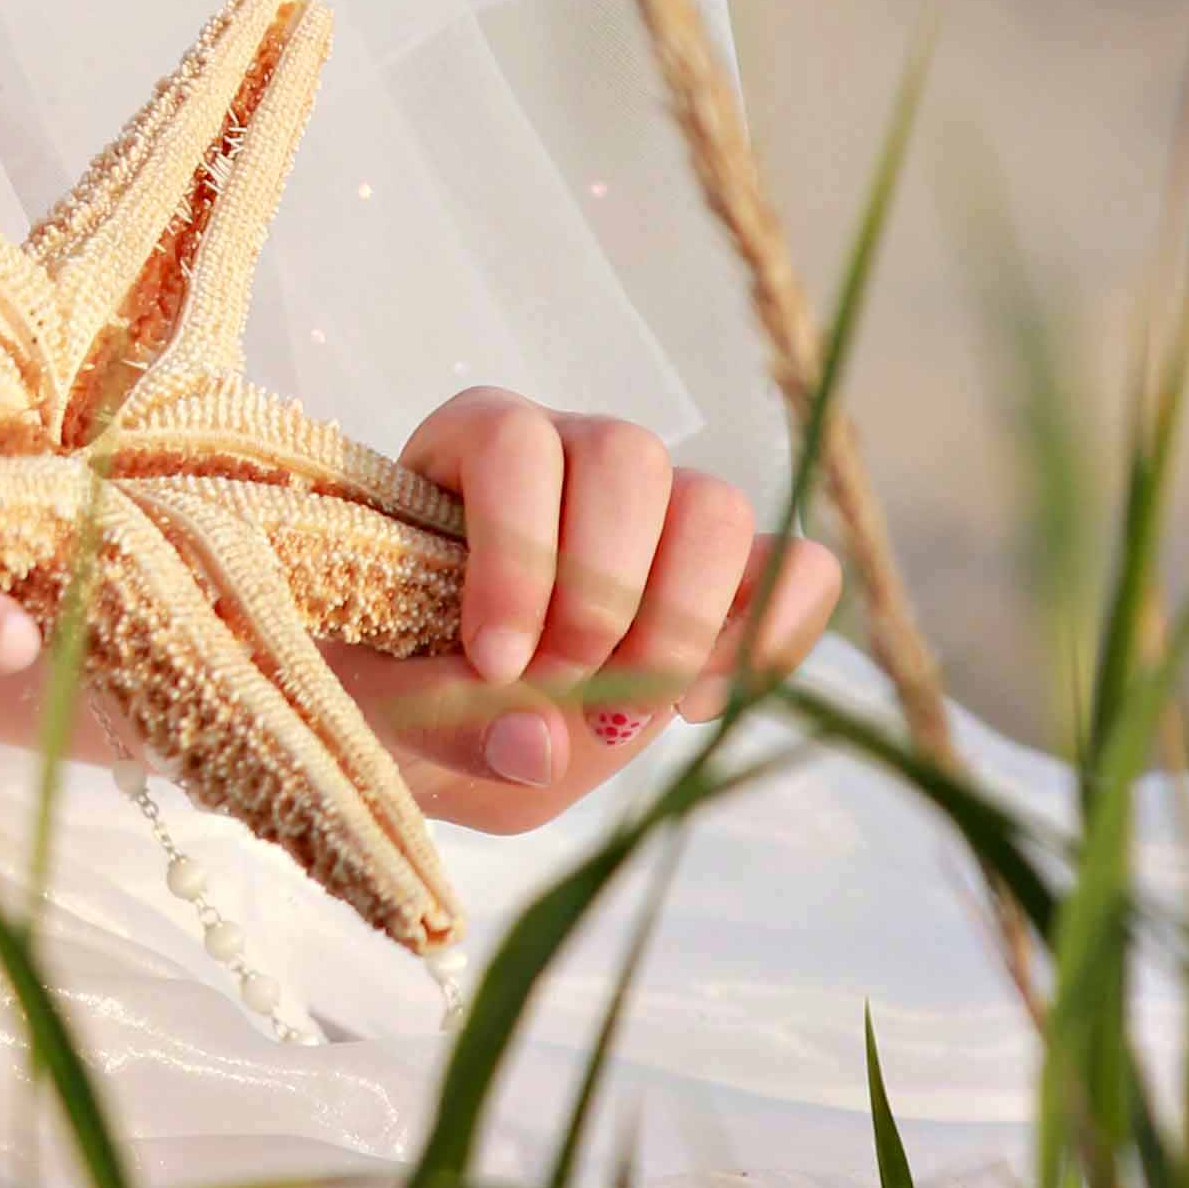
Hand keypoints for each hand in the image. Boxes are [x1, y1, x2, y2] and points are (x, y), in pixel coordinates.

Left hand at [319, 391, 840, 835]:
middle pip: (629, 458)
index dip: (516, 552)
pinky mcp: (726, 572)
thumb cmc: (398, 686)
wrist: (441, 716)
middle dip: (601, 595)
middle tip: (560, 684)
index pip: (515, 443)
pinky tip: (695, 705)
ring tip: (622, 712)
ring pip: (715, 505)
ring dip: (678, 621)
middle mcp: (573, 450)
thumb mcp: (390, 712)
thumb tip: (541, 744)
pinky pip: (798, 568)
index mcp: (471, 446)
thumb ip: (446, 720)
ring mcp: (662, 506)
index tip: (494, 661)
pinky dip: (767, 636)